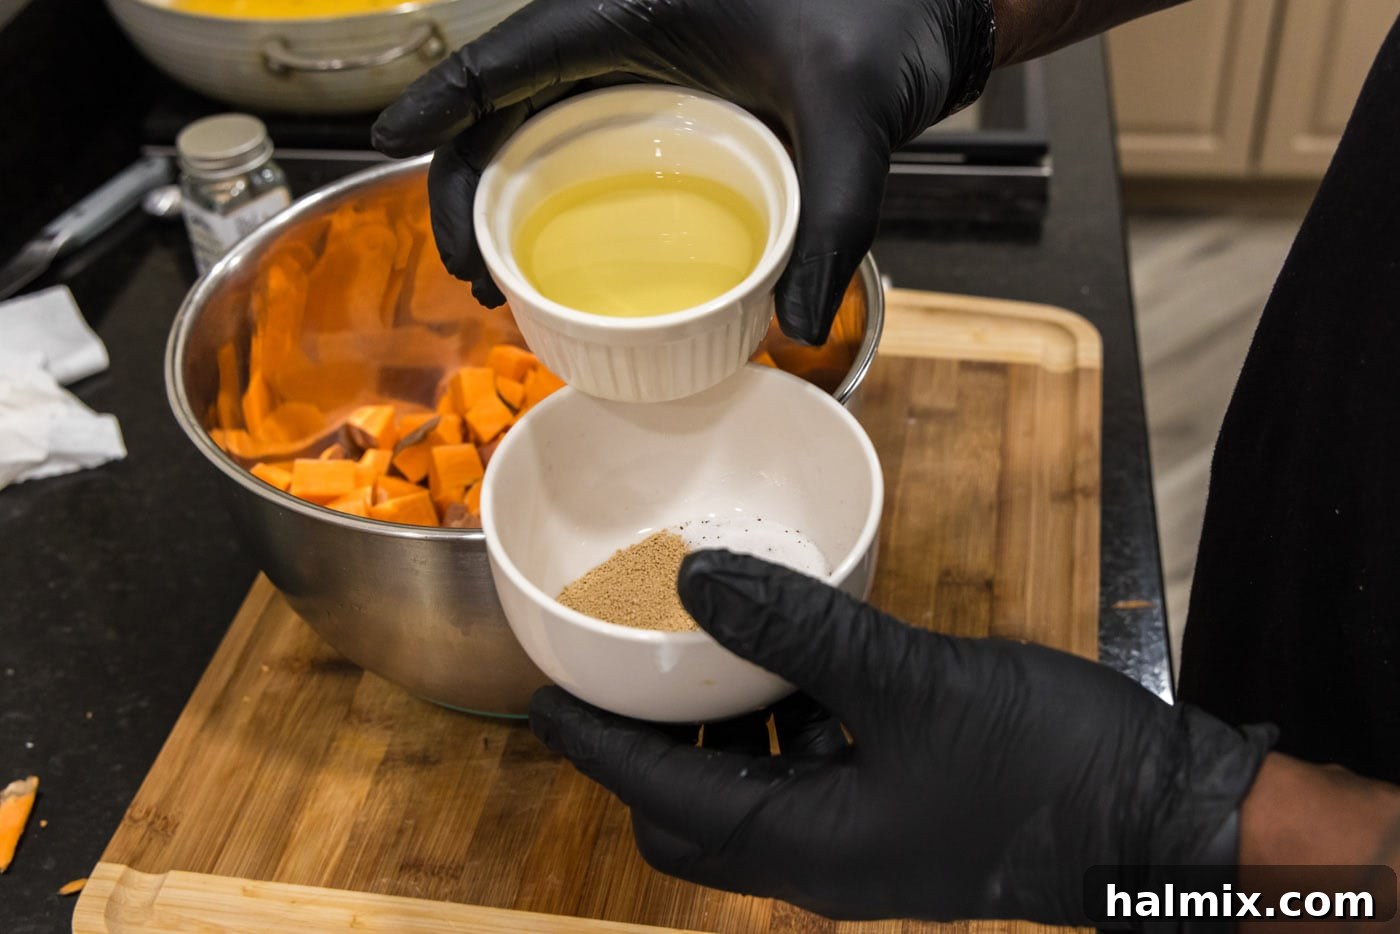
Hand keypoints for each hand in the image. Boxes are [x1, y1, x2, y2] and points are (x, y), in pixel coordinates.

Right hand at [371, 0, 995, 343]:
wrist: (934, 1)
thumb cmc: (889, 12)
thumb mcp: (854, 115)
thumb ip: (833, 217)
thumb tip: (800, 326)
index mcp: (638, 5)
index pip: (513, 55)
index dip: (445, 100)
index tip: (389, 140)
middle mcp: (628, 30)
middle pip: (509, 103)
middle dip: (468, 182)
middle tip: (467, 271)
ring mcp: (649, 62)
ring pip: (544, 123)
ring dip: (506, 192)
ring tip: (495, 275)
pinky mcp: (677, 90)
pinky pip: (595, 138)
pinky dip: (564, 189)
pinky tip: (563, 246)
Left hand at [529, 551, 1276, 922]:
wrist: (1163, 821)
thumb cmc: (1043, 763)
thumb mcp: (910, 681)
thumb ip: (800, 631)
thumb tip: (697, 584)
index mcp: (802, 847)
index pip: (659, 798)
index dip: (594, 746)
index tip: (542, 698)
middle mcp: (818, 864)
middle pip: (690, 818)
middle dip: (646, 751)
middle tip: (628, 674)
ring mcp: (860, 851)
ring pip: (747, 802)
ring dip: (718, 740)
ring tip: (709, 658)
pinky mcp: (898, 823)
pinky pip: (807, 782)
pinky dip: (781, 732)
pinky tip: (804, 671)